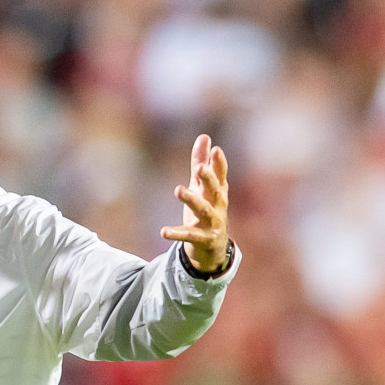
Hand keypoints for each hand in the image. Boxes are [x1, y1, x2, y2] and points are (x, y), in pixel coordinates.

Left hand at [161, 134, 229, 272]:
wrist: (213, 247)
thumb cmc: (207, 210)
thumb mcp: (202, 187)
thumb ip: (201, 162)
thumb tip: (204, 136)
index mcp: (217, 192)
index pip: (221, 175)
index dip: (219, 163)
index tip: (215, 149)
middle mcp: (218, 206)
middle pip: (215, 190)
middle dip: (208, 179)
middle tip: (199, 168)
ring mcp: (212, 223)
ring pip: (203, 210)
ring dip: (191, 200)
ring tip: (178, 189)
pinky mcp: (202, 239)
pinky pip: (188, 235)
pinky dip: (176, 233)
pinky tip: (163, 231)